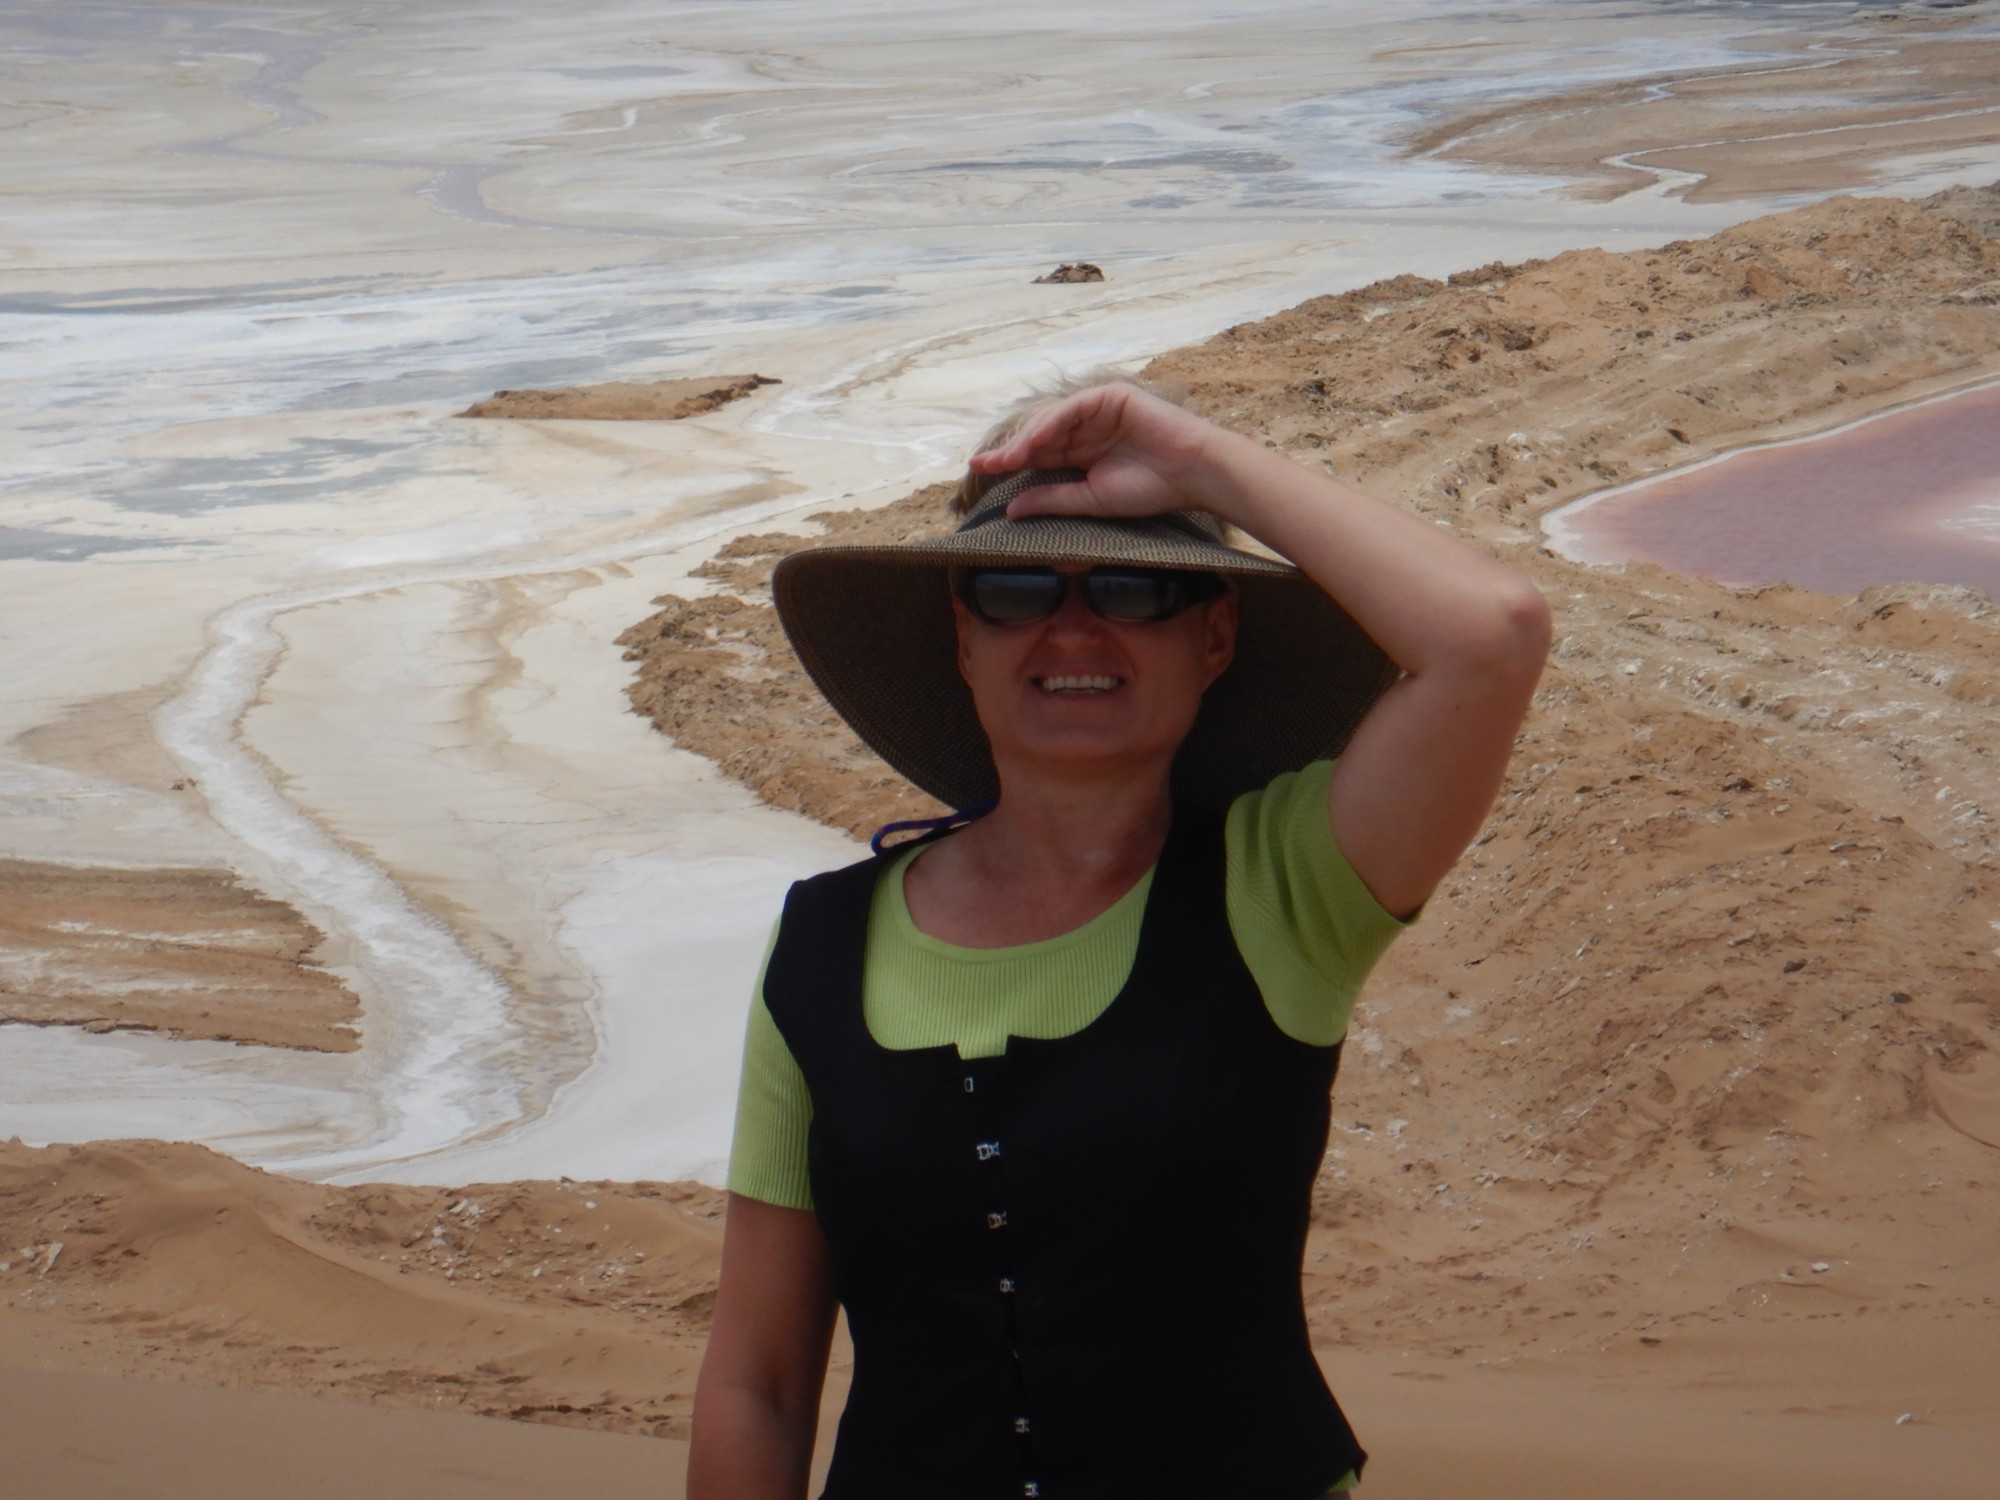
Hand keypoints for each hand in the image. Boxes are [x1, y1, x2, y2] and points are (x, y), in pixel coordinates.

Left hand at [968, 383, 1224, 521]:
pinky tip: (1036, 440)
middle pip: (1041, 438)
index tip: (981, 472)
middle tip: (982, 464)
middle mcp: (1088, 430)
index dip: (1012, 463)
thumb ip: (1053, 500)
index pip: (1040, 456)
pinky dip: (1054, 423)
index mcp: (1084, 453)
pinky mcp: (1112, 397)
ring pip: (1053, 422)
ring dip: (1028, 440)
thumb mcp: (1091, 499)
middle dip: (1012, 451)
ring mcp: (1099, 411)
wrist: (1193, 474)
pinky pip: (1074, 408)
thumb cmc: (1150, 489)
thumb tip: (1011, 510)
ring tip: (1007, 459)